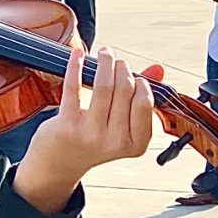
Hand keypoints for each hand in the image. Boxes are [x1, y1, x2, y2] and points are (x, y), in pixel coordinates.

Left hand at [18, 47, 153, 209]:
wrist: (59, 163)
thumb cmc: (93, 140)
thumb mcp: (121, 126)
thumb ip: (141, 98)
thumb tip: (158, 69)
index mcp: (135, 144)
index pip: (145, 103)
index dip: (140, 83)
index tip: (134, 74)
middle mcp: (114, 142)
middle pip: (125, 91)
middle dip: (123, 68)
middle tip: (117, 60)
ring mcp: (91, 135)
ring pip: (104, 86)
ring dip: (105, 63)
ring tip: (105, 53)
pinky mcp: (67, 125)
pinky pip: (74, 87)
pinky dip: (77, 66)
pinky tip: (78, 54)